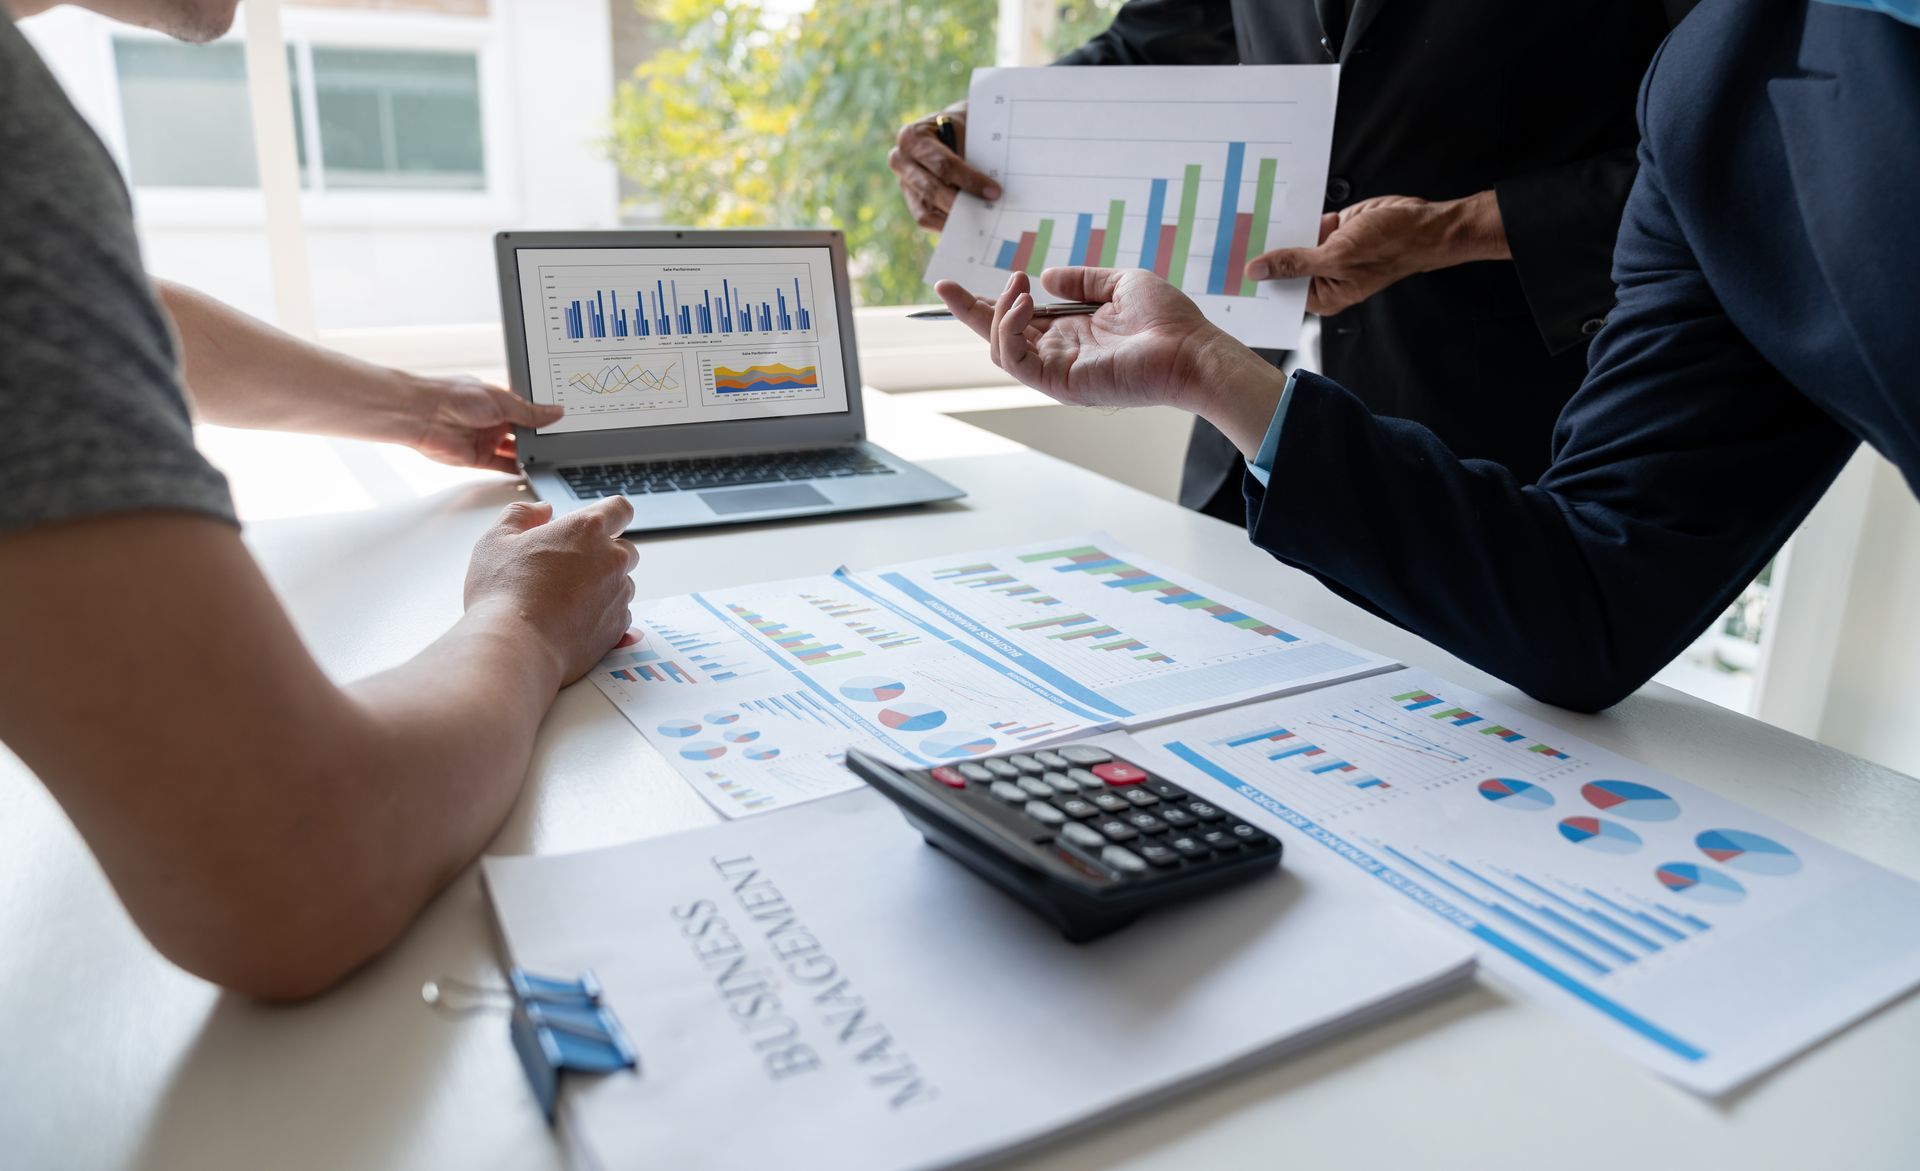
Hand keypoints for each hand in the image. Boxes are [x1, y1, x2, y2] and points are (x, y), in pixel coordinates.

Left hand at [410, 375, 563, 473]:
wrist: (423, 415)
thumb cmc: (454, 396)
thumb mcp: (501, 400)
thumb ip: (530, 412)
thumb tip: (555, 412)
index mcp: (499, 400)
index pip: (529, 410)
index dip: (544, 416)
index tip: (563, 423)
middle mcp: (494, 420)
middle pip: (524, 433)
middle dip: (540, 437)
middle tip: (561, 442)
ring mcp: (486, 439)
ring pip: (515, 451)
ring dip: (530, 455)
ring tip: (551, 458)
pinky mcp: (478, 458)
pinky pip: (503, 467)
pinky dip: (517, 470)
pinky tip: (532, 471)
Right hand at [464, 497, 639, 685]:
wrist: (515, 647)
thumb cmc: (503, 591)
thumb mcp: (497, 540)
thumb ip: (521, 515)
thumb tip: (543, 510)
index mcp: (586, 529)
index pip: (620, 509)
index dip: (611, 515)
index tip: (598, 525)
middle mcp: (612, 559)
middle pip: (625, 549)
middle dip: (604, 554)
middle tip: (569, 569)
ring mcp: (619, 594)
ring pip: (623, 583)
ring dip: (605, 586)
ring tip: (567, 599)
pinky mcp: (619, 626)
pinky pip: (620, 613)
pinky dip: (603, 614)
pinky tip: (573, 621)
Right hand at [889, 102, 1001, 231]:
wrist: (949, 128)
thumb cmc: (959, 128)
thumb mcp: (965, 130)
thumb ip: (970, 155)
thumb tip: (987, 189)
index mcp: (913, 137)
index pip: (943, 164)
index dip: (970, 180)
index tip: (994, 192)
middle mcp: (901, 160)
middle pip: (932, 190)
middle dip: (962, 203)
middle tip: (987, 212)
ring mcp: (904, 182)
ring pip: (925, 211)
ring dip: (953, 219)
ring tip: (976, 223)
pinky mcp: (911, 199)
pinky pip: (925, 219)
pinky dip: (946, 224)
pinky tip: (965, 225)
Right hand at [935, 268, 1245, 409]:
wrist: (1192, 349)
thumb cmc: (1167, 320)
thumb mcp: (1120, 283)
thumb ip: (1082, 280)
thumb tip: (1047, 274)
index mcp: (1070, 334)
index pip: (1018, 320)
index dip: (989, 302)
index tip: (956, 283)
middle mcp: (1058, 355)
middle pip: (997, 336)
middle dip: (969, 311)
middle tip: (947, 285)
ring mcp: (1057, 372)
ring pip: (999, 348)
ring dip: (996, 312)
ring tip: (1018, 285)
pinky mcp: (1059, 384)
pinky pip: (1015, 361)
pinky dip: (1008, 330)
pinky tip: (1023, 303)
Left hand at [1244, 191, 1508, 314]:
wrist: (1425, 223)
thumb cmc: (1392, 246)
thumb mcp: (1338, 255)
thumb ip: (1296, 262)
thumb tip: (1258, 269)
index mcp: (1323, 295)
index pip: (1280, 291)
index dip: (1256, 280)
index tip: (1227, 270)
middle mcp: (1323, 276)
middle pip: (1283, 266)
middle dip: (1261, 253)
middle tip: (1226, 240)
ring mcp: (1328, 252)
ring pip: (1292, 242)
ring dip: (1275, 230)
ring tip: (1239, 218)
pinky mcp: (1333, 229)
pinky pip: (1305, 223)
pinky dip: (1293, 215)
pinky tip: (1268, 205)